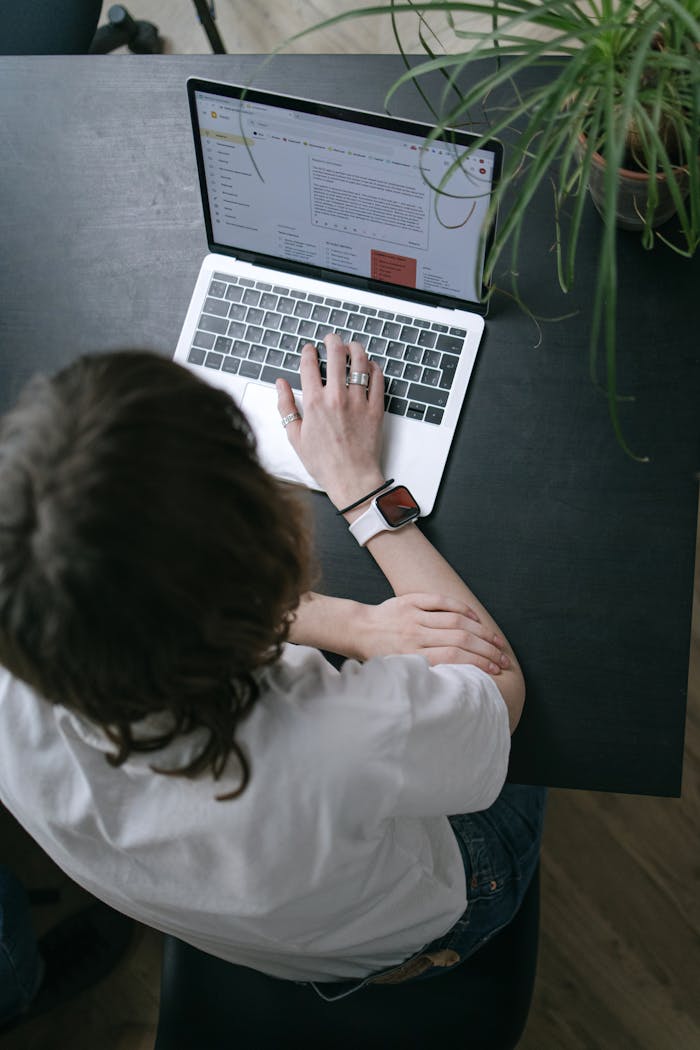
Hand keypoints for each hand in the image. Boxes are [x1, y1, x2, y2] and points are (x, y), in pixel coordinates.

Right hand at [276, 333, 385, 508]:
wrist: (351, 479)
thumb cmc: (324, 463)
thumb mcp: (295, 436)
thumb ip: (286, 406)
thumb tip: (280, 385)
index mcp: (314, 403)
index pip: (309, 364)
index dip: (308, 352)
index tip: (309, 350)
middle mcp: (336, 397)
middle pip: (336, 355)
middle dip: (332, 341)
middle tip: (331, 339)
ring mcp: (358, 401)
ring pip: (359, 361)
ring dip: (355, 349)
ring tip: (352, 347)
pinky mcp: (376, 408)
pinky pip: (378, 379)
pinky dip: (374, 368)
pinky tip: (369, 366)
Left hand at [355, 593, 511, 674]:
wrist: (356, 629)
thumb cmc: (377, 655)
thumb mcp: (395, 670)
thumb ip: (421, 672)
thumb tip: (453, 681)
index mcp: (411, 655)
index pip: (453, 657)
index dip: (477, 663)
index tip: (494, 671)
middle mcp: (415, 634)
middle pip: (460, 639)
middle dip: (486, 650)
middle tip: (503, 660)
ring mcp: (414, 615)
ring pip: (455, 621)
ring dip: (480, 631)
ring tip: (496, 642)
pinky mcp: (411, 600)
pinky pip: (441, 601)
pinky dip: (461, 608)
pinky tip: (476, 618)